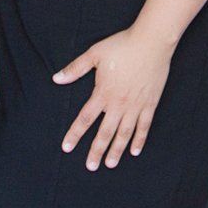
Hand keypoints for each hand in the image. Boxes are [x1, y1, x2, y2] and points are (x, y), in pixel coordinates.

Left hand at [53, 26, 172, 170]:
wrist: (151, 42)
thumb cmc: (122, 45)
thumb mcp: (94, 54)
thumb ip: (75, 68)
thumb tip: (56, 79)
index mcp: (103, 93)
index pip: (85, 119)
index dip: (75, 134)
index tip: (66, 147)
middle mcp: (118, 104)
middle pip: (104, 133)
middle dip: (96, 151)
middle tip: (90, 166)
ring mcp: (135, 105)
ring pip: (124, 134)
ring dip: (116, 150)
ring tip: (110, 164)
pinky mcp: (150, 103)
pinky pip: (144, 126)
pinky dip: (139, 140)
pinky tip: (134, 151)